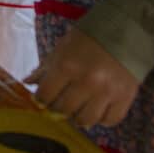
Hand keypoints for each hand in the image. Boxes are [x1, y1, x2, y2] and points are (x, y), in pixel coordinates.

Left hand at [25, 28, 139, 127]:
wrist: (126, 31)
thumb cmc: (89, 38)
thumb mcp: (62, 47)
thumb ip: (45, 67)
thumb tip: (27, 83)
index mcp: (66, 66)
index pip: (45, 95)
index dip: (40, 99)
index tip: (42, 99)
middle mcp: (86, 82)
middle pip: (64, 110)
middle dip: (57, 109)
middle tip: (59, 104)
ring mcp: (107, 92)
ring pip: (86, 120)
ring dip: (78, 118)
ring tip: (77, 110)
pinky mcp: (125, 98)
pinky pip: (110, 120)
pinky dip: (101, 120)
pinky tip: (97, 111)